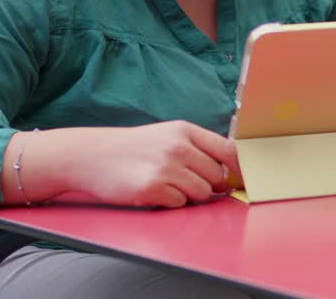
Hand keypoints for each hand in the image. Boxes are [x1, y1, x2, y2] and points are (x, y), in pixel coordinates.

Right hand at [78, 121, 240, 207]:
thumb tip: (230, 172)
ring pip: (202, 193)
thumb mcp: (167, 136)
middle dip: (208, 185)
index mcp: (185, 130)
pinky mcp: (152, 188)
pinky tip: (154, 191)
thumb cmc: (134, 148)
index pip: (229, 150)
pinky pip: (180, 204)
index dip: (240, 169)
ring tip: (168, 185)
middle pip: (217, 176)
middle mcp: (178, 146)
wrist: (92, 155)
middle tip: (186, 182)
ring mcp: (165, 168)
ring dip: (190, 196)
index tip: (243, 180)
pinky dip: (171, 202)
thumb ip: (198, 148)